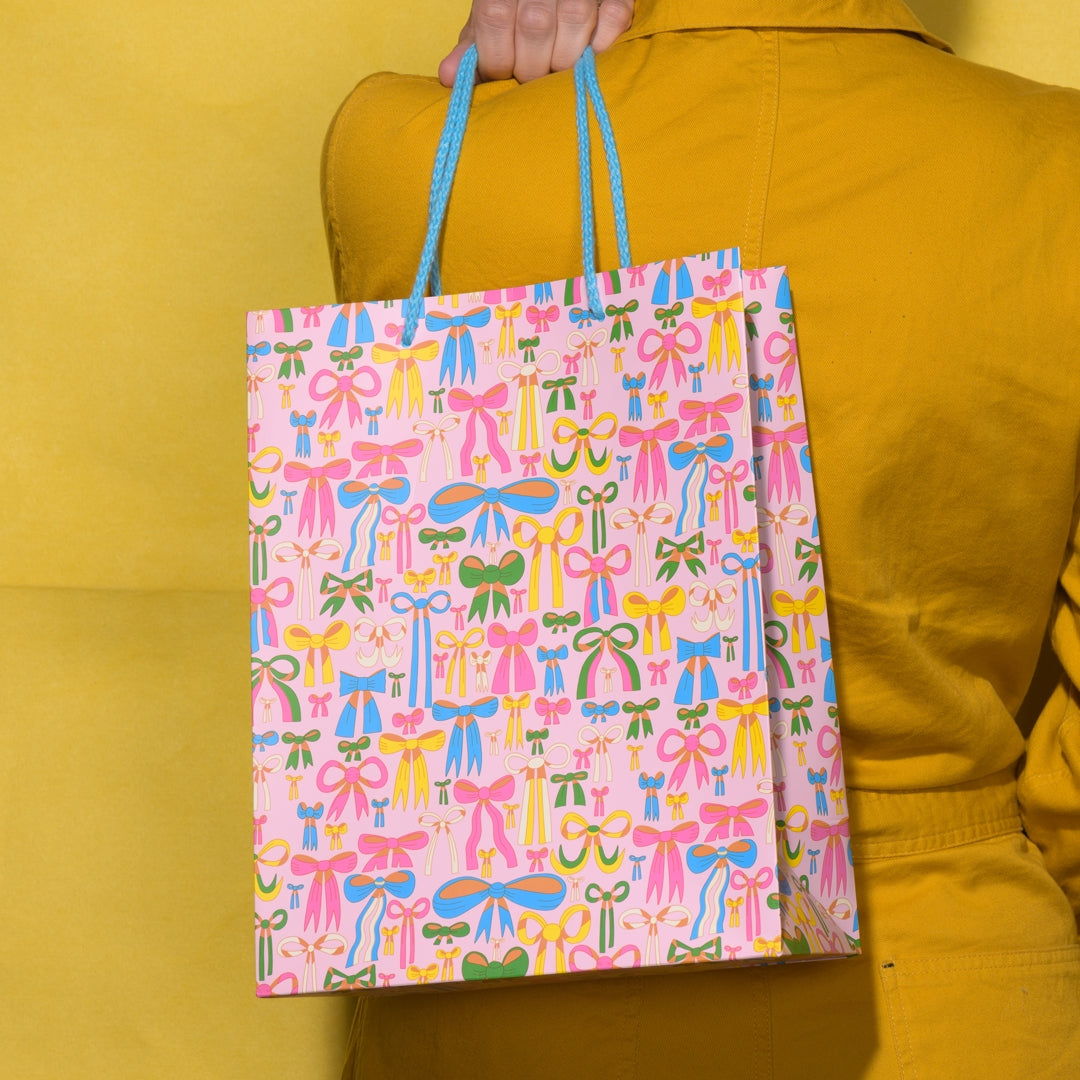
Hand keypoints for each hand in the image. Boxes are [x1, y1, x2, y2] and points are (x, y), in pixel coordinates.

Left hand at [439, 0, 634, 86]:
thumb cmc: (518, 13)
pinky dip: (600, 47)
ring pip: (573, 20)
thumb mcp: (491, 26)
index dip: (496, 58)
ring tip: (556, 69)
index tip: (502, 73)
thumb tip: (449, 77)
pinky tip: (587, 56)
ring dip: (564, 60)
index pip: (494, 17)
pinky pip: (613, 19)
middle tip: (532, 77)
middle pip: (534, 24)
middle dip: (531, 67)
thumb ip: (473, 51)